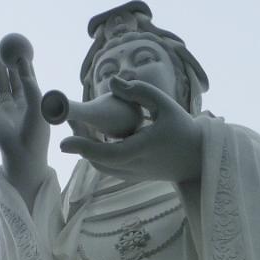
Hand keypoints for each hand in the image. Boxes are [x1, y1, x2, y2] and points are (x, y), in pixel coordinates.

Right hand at [0, 44, 49, 204]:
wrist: (22, 154)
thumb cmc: (36, 133)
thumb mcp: (37, 104)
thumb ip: (30, 83)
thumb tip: (22, 62)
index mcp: (33, 103)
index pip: (28, 79)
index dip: (24, 64)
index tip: (22, 48)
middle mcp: (18, 103)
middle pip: (12, 77)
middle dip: (8, 61)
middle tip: (6, 43)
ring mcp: (4, 107)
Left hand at [60, 76, 201, 184]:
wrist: (197, 160)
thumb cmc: (182, 129)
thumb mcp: (164, 104)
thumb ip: (138, 91)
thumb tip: (111, 82)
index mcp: (142, 149)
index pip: (107, 153)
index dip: (83, 148)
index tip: (63, 143)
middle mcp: (135, 166)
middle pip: (98, 161)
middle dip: (80, 143)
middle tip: (69, 122)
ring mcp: (133, 175)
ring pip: (101, 167)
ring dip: (87, 150)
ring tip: (79, 128)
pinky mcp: (133, 177)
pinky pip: (109, 168)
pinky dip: (98, 155)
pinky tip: (94, 137)